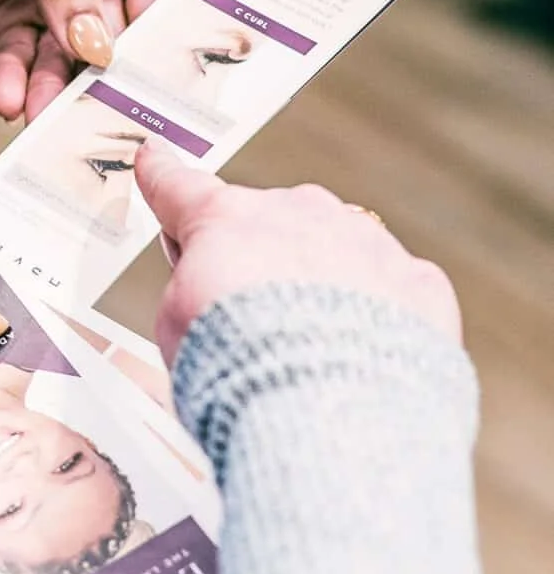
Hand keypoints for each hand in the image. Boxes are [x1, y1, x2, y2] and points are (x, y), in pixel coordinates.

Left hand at [0, 0, 181, 122]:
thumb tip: (95, 50)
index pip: (161, 5)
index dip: (158, 53)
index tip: (155, 104)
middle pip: (115, 45)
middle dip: (100, 86)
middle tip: (92, 132)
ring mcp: (58, 0)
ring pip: (65, 60)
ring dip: (51, 91)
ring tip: (37, 122)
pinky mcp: (13, 15)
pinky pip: (20, 57)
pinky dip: (13, 79)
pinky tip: (6, 100)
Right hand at [135, 142, 461, 362]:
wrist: (329, 415)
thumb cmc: (240, 371)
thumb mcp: (173, 325)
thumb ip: (191, 285)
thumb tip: (212, 278)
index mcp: (228, 220)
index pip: (182, 189)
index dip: (164, 177)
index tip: (156, 158)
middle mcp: (300, 213)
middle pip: (270, 225)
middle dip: (261, 260)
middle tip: (254, 325)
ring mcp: (365, 242)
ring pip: (337, 251)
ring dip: (324, 286)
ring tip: (314, 353)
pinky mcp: (418, 282)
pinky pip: (392, 289)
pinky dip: (379, 316)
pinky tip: (363, 357)